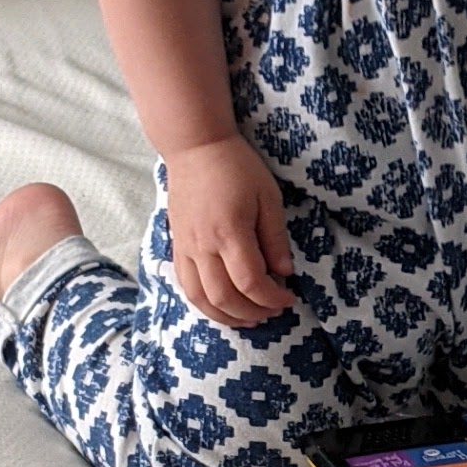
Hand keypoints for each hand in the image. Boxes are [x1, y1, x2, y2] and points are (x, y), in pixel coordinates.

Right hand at [164, 135, 296, 326]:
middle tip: (272, 312)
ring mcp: (186, 248)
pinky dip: (205, 303)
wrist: (195, 148)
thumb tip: (285, 272)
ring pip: (201, 298)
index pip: (251, 281)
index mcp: (230, 231)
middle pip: (225, 297)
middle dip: (252, 312)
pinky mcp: (177, 247)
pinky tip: (222, 306)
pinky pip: (186, 286)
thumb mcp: (268, 197)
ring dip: (226, 316)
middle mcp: (204, 245)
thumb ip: (275, 238)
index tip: (288, 298)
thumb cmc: (237, 167)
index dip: (272, 298)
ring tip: (248, 318)